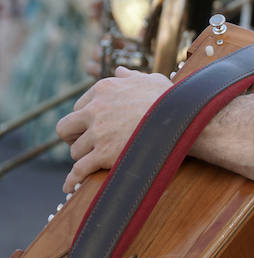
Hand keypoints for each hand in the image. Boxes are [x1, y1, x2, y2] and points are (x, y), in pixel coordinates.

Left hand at [57, 66, 172, 191]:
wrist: (183, 119)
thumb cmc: (171, 99)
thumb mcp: (150, 79)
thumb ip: (131, 76)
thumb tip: (119, 71)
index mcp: (104, 89)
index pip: (79, 107)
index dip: (85, 120)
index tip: (93, 127)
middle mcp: (95, 110)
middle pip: (66, 128)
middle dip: (74, 137)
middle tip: (86, 143)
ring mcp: (98, 133)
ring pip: (75, 150)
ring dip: (84, 156)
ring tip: (95, 160)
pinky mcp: (103, 155)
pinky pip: (78, 170)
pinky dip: (72, 179)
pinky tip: (69, 186)